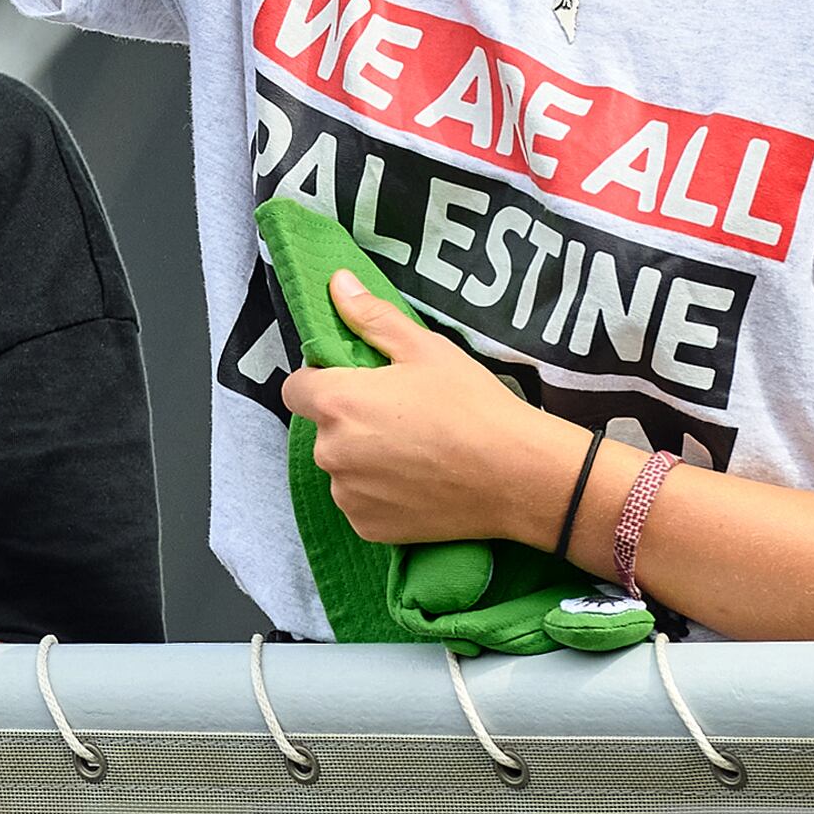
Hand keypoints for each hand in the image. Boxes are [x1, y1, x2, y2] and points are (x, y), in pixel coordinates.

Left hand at [281, 271, 567, 547]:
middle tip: (402, 415)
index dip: (323, 380)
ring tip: (415, 450)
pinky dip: (380, 493)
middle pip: (324, 428)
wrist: (517, 475)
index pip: (296, 387)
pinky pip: (360, 502)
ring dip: (364, 458)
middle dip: (350, 420)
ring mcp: (349, 496)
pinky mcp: (369, 529)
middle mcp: (331, 453)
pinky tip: (419, 482)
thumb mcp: (424, 349)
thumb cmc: (472, 404)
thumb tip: (337, 284)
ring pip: (342, 467)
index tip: (361, 382)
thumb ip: (371, 317)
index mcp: (338, 403)